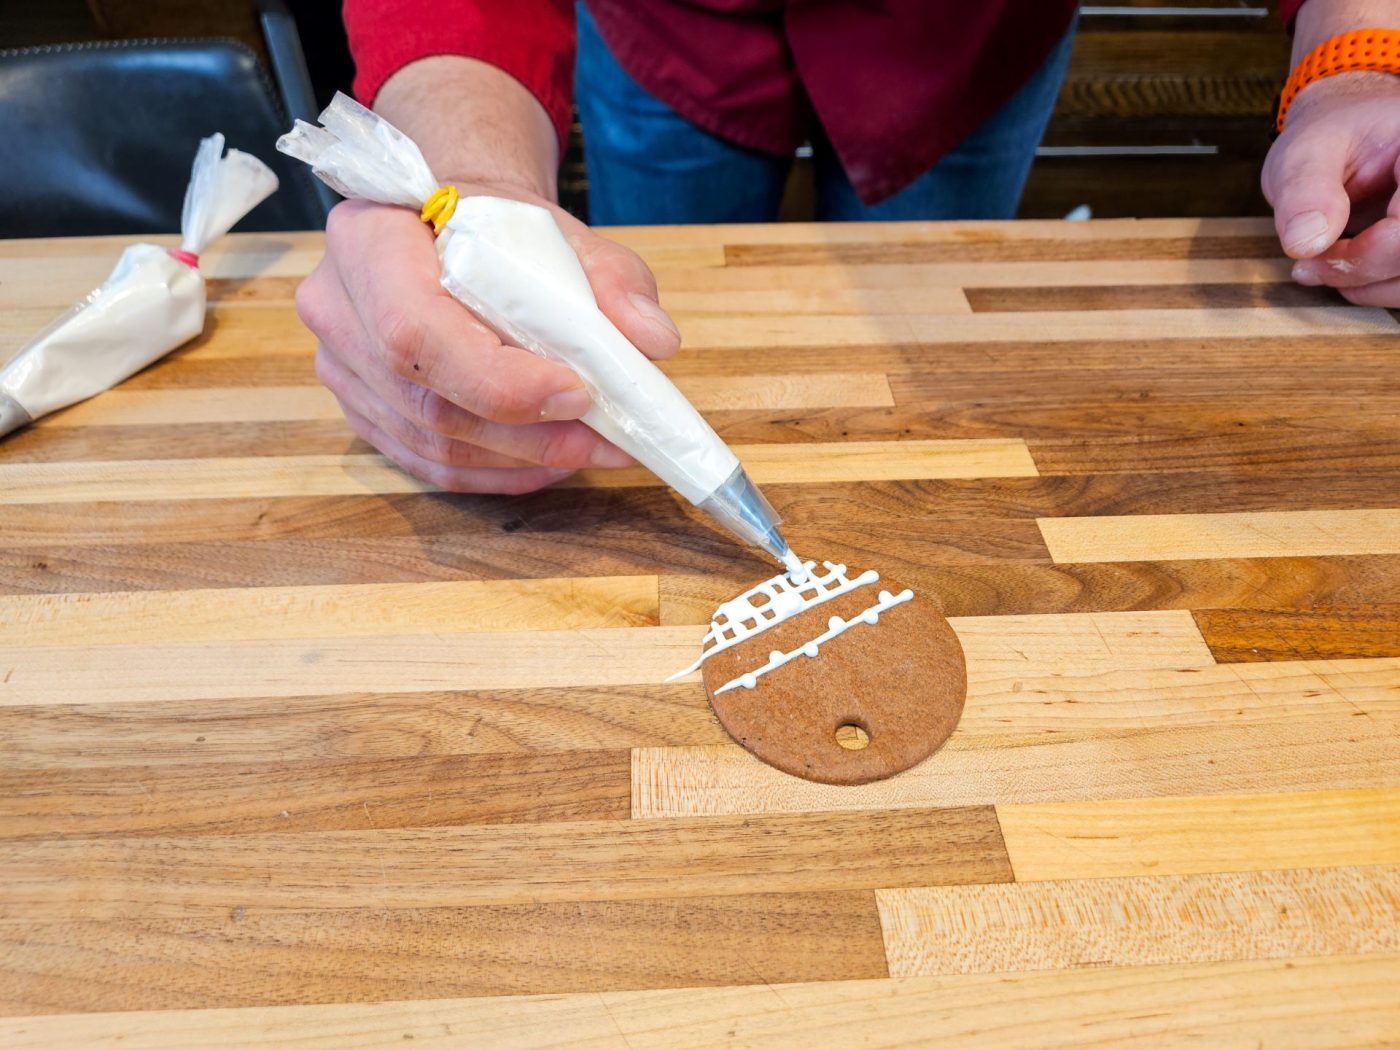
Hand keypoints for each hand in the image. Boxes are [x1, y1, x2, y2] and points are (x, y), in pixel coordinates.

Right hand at [295, 186, 681, 493]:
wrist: (446, 229)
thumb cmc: (495, 226)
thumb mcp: (560, 231)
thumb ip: (612, 278)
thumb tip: (653, 340)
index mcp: (368, 239)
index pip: (415, 329)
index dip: (496, 378)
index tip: (578, 391)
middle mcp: (336, 307)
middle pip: (426, 400)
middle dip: (526, 433)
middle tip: (607, 438)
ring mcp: (340, 367)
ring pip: (429, 442)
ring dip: (520, 459)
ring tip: (592, 448)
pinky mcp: (361, 411)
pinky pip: (426, 462)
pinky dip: (496, 472)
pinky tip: (549, 462)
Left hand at [1262, 70, 1399, 306]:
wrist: (1348, 141)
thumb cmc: (1331, 140)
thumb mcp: (1303, 154)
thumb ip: (1304, 193)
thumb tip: (1306, 243)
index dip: (1369, 252)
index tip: (1314, 251)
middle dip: (1365, 271)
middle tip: (1311, 264)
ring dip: (1371, 286)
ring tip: (1322, 265)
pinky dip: (1378, 287)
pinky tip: (1345, 271)